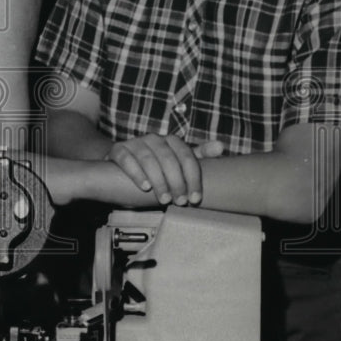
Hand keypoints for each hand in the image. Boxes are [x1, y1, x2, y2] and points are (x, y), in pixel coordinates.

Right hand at [106, 134, 223, 205]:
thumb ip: (198, 156)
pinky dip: (136, 173)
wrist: (123, 166)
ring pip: (148, 159)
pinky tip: (144, 186)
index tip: (195, 198)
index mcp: (171, 141)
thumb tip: (221, 147)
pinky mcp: (118, 150)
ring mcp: (135, 143)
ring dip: (158, 180)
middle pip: (168, 158)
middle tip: (180, 202)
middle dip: (176, 182)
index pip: (187, 156)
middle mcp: (154, 139)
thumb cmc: (156, 167)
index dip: (193, 178)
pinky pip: (127, 158)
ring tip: (164, 199)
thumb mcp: (178, 163)